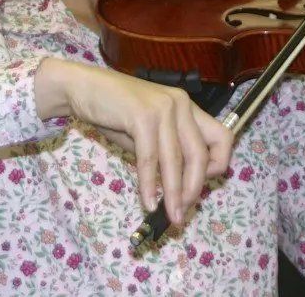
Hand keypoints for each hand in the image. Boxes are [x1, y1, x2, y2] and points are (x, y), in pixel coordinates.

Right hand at [34, 57, 233, 226]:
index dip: (216, 166)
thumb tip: (180, 190)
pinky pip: (150, 158)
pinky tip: (147, 201)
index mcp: (188, 107)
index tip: (198, 185)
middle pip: (200, 154)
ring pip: (176, 160)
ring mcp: (163, 108)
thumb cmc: (114, 112)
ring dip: (173, 194)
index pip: (223, 137)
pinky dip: (149, 184)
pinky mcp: (142, 116)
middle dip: (193, 189)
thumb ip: (166, 153)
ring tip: (170, 216)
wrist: (82, 88)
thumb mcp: (148, 132)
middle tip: (182, 212)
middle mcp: (181, 104)